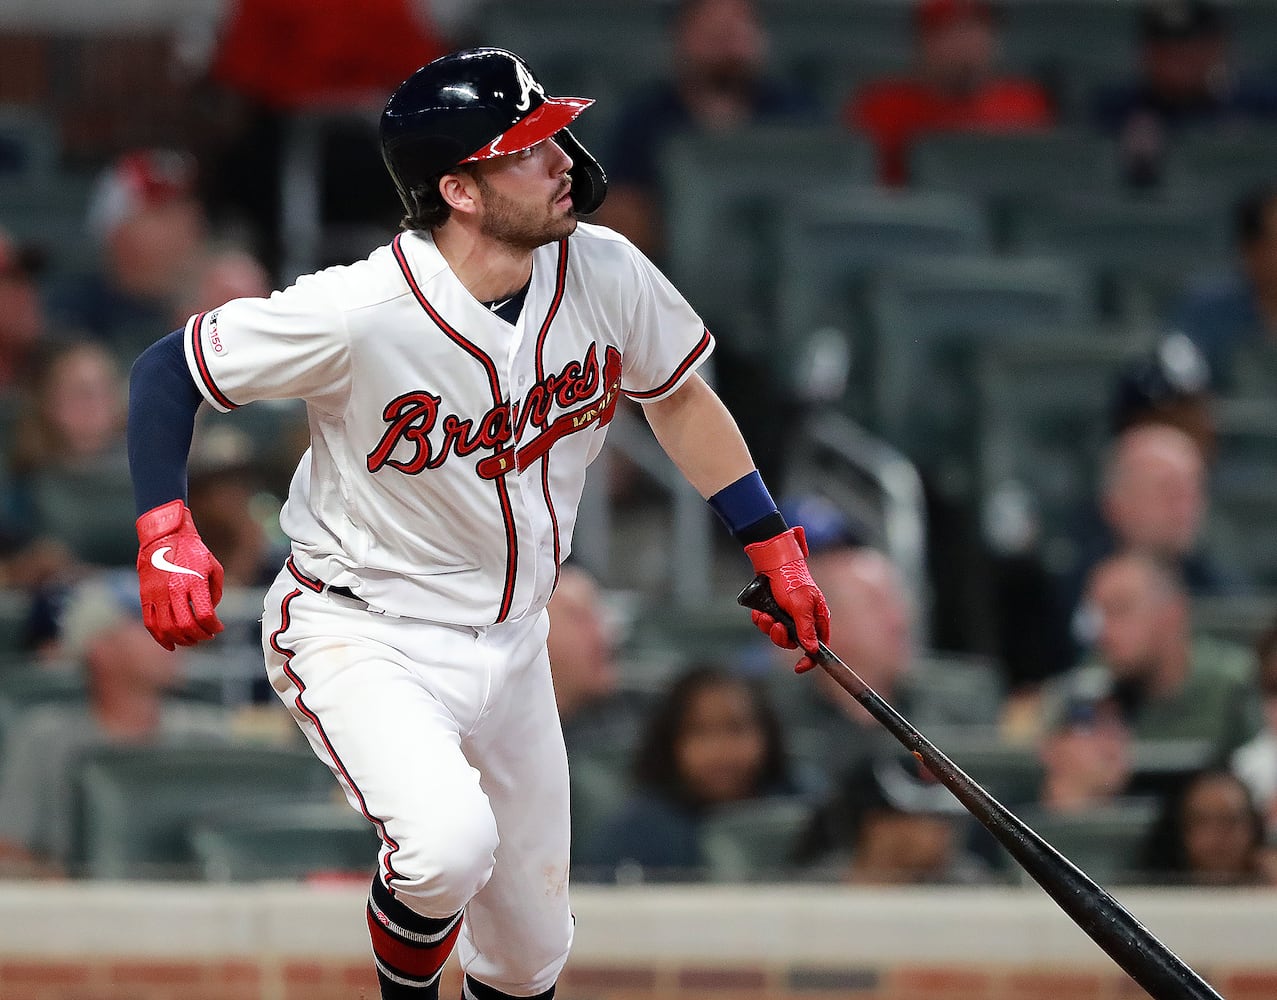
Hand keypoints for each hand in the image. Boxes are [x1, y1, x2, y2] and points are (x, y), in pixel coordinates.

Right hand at [136, 499, 224, 649]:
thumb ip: (216, 591)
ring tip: (191, 640)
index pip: (205, 615)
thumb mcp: (214, 567)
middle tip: (206, 636)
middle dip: (200, 636)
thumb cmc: (192, 550)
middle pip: (187, 626)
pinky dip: (160, 638)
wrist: (164, 536)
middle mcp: (174, 590)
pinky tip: (170, 645)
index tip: (218, 628)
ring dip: (182, 640)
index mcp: (194, 582)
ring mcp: (157, 595)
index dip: (214, 626)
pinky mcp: (145, 596)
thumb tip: (211, 613)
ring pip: (168, 629)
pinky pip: (150, 624)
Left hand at [744, 526, 829, 672]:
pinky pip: (765, 625)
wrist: (772, 562)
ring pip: (777, 635)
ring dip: (769, 628)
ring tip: (765, 615)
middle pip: (793, 644)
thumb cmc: (792, 580)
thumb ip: (805, 627)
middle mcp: (803, 620)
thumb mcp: (801, 604)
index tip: (799, 667)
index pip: (818, 647)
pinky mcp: (773, 611)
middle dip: (781, 637)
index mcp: (816, 619)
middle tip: (776, 626)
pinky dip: (760, 620)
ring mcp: (787, 616)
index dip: (810, 659)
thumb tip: (812, 649)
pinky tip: (759, 611)